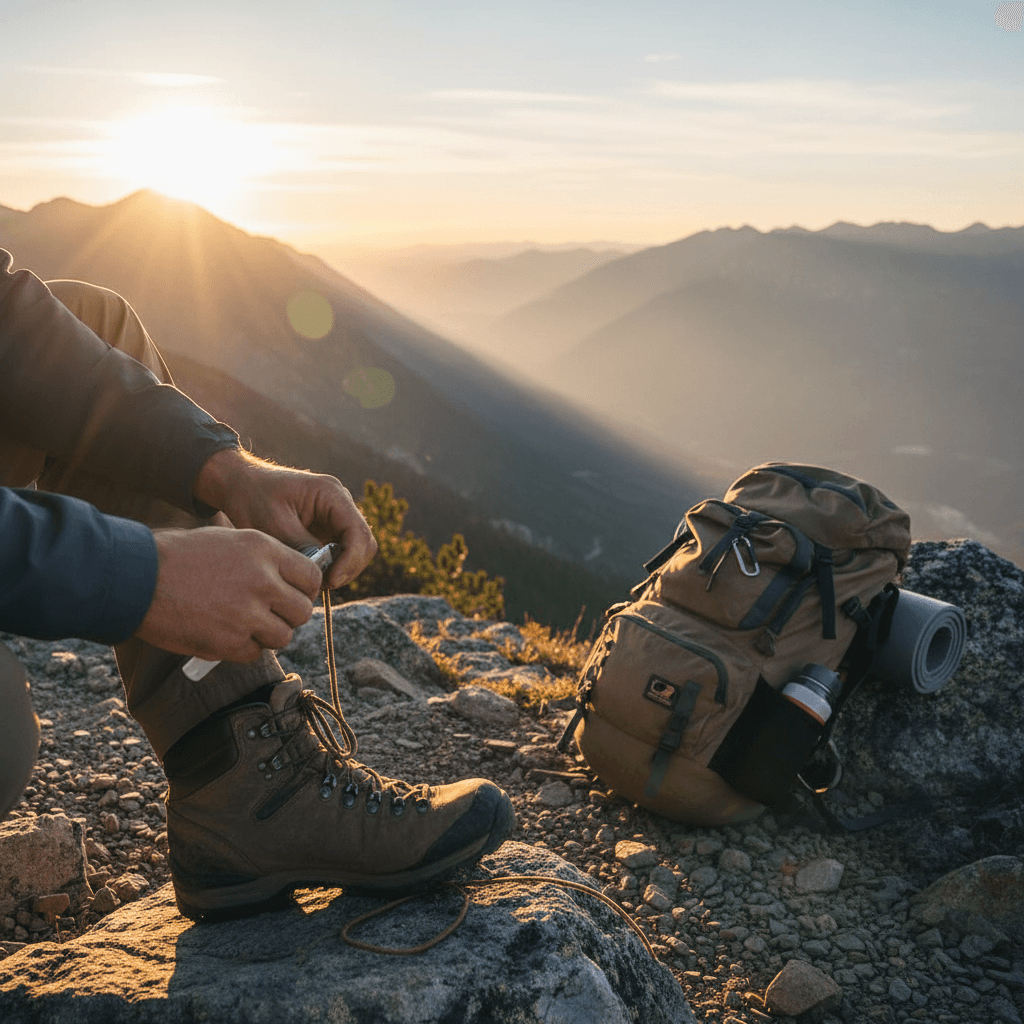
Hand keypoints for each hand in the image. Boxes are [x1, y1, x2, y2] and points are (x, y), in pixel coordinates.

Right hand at [135, 527, 321, 661]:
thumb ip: (262, 559)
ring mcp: (247, 613)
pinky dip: (243, 649)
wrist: (136, 578)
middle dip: (288, 615)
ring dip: (267, 635)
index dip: (303, 589)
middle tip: (268, 614)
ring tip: (244, 625)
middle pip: (302, 611)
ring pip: (283, 636)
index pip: (311, 577)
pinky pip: (255, 653)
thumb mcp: (228, 539)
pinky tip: (223, 634)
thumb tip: (287, 578)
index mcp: (264, 550)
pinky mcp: (229, 641)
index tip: (290, 594)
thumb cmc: (177, 555)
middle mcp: (263, 581)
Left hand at [193, 449, 376, 588]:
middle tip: (322, 586)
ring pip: (357, 549)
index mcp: (331, 493)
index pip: (358, 532)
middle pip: (364, 542)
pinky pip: (343, 550)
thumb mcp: (274, 525)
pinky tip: (312, 574)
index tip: (330, 582)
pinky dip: (333, 565)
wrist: (241, 484)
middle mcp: (341, 502)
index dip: (351, 561)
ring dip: (342, 568)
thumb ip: (302, 547)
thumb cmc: (253, 498)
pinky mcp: (329, 526)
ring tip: (315, 582)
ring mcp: (337, 514)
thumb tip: (322, 573)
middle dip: (348, 568)